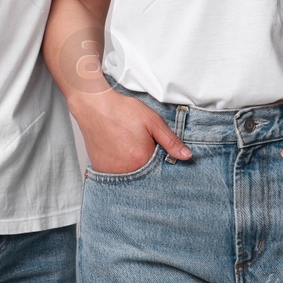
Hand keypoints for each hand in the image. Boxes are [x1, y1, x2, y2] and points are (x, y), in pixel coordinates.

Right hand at [71, 89, 191, 173]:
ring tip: (127, 147)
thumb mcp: (153, 122)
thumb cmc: (123, 111)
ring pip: (130, 176)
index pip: (160, 170)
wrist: (94, 106)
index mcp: (142, 159)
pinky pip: (115, 175)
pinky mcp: (101, 170)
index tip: (154, 148)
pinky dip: (120, 167)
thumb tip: (187, 156)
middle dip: (146, 164)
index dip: (161, 159)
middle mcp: (126, 171)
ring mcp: (111, 172)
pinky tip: (118, 151)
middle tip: (137, 144)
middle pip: (145, 175)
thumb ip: (171, 141)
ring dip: (133, 167)